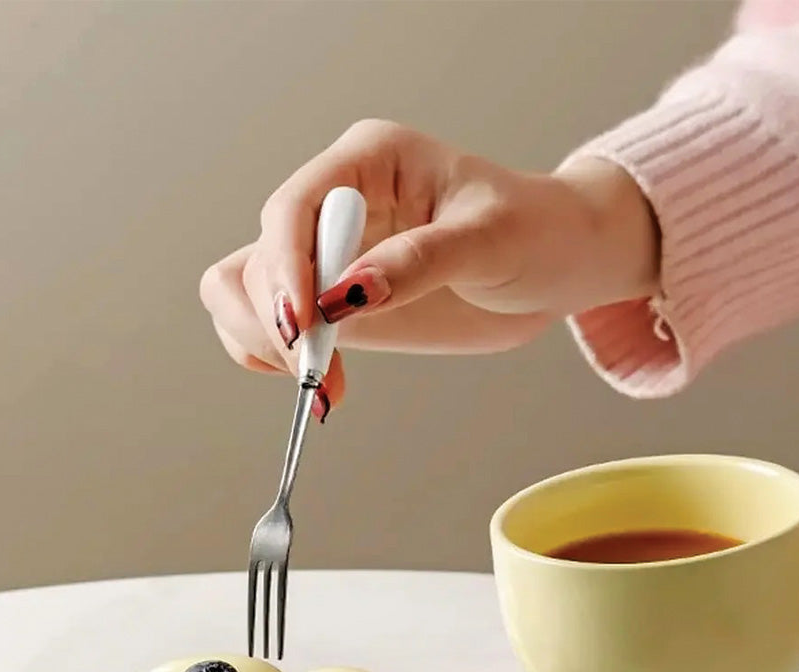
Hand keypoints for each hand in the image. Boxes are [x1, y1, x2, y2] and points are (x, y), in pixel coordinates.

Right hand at [198, 119, 658, 407]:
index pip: (292, 209)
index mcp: (366, 161)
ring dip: (265, 343)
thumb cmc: (534, 231)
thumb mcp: (488, 240)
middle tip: (324, 375)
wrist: (556, 263)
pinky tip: (321, 381)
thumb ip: (418, 262)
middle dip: (278, 320)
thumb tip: (346, 296)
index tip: (307, 328)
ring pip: (242, 292)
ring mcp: (327, 255)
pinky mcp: (331, 301)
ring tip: (325, 383)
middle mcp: (333, 204)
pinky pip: (268, 326)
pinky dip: (272, 357)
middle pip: (256, 257)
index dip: (285, 271)